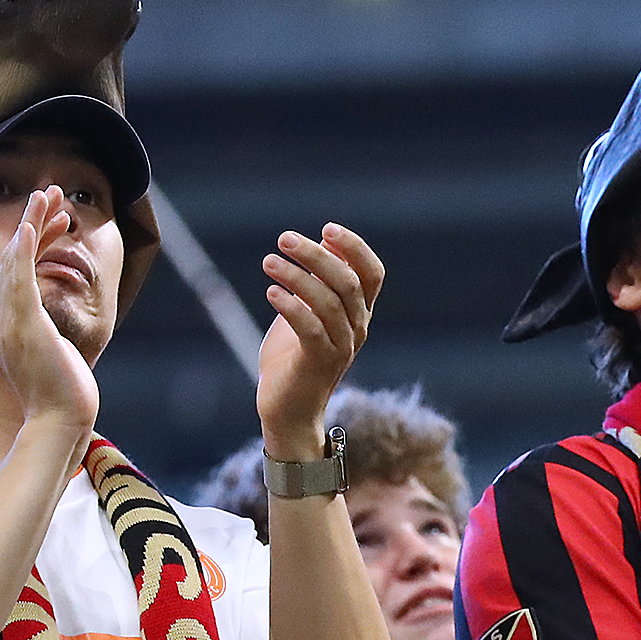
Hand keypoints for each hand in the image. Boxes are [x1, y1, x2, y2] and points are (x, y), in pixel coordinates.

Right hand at [0, 189, 98, 449]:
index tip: (57, 223)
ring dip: (31, 223)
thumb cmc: (61, 398)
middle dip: (33, 223)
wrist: (58, 424)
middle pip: (12, 258)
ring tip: (47, 193)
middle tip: (52, 193)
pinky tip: (30, 224)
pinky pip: (18, 278)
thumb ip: (50, 339)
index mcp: (8, 326)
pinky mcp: (22, 324)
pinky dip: (23, 249)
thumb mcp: (55, 359)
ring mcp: (9, 320)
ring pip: (14, 259)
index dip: (35, 243)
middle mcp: (2, 319)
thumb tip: (58, 336)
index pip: (18, 273)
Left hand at [257, 223, 384, 453]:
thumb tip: (324, 241)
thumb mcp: (307, 312)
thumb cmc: (294, 358)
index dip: (355, 248)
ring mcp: (341, 348)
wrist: (288, 410)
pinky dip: (291, 306)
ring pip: (329, 302)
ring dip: (296, 276)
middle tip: (284, 238)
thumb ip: (317, 281)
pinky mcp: (318, 363)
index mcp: (359, 313)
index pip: (372, 273)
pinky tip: (270, 292)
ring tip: (268, 261)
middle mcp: (357, 328)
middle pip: (348, 282)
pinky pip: (310, 328)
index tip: (327, 228)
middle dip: (317, 255)